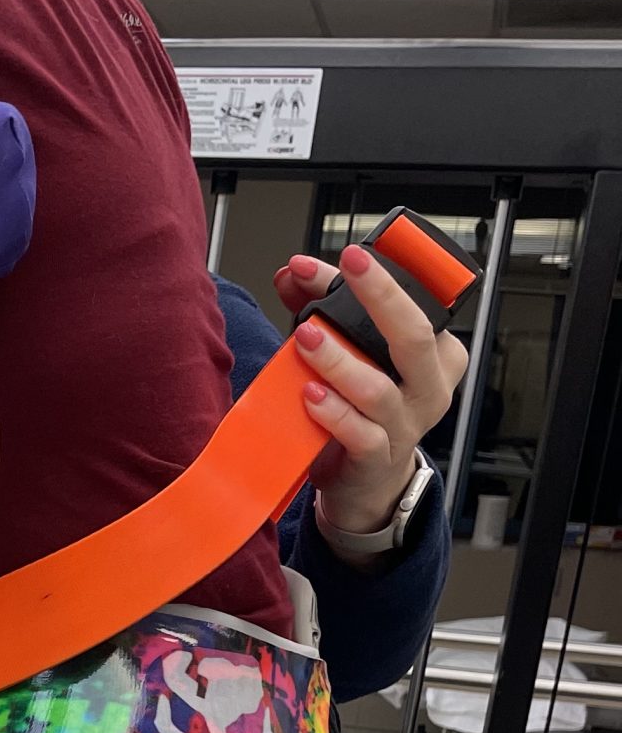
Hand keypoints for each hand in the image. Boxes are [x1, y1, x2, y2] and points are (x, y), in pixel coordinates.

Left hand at [274, 246, 467, 539]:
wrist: (364, 478)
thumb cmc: (363, 408)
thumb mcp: (352, 353)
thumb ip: (322, 308)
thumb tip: (295, 273)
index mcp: (436, 353)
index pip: (420, 305)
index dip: (387, 278)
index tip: (351, 255)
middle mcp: (429, 386)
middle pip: (414, 336)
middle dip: (380, 297)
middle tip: (346, 271)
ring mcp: (406, 424)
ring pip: (378, 388)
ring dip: (338, 360)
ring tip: (307, 338)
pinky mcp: (378, 457)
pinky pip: (359, 433)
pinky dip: (332, 412)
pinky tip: (309, 395)